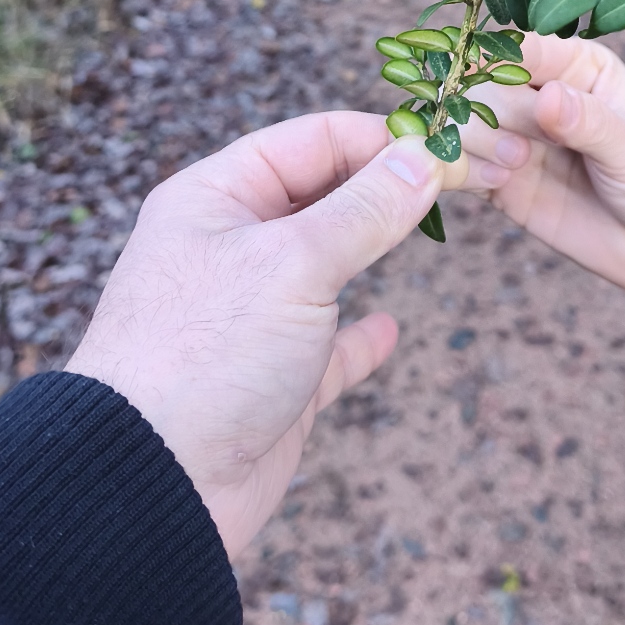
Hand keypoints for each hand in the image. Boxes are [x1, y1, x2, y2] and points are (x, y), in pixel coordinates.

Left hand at [67, 114, 457, 558]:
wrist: (151, 487)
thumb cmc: (206, 354)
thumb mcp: (293, 263)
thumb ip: (366, 210)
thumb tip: (426, 158)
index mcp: (217, 197)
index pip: (313, 140)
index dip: (386, 138)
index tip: (456, 146)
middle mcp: (231, 247)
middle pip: (326, 194)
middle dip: (393, 186)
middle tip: (474, 180)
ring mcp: (251, 316)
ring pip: (328, 265)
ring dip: (376, 248)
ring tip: (437, 226)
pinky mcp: (271, 383)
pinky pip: (326, 347)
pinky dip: (359, 337)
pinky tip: (388, 331)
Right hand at [460, 32, 624, 303]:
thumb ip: (591, 124)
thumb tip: (547, 97)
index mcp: (577, 66)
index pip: (522, 49)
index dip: (492, 57)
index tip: (475, 72)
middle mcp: (540, 95)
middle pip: (484, 83)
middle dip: (489, 108)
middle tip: (520, 147)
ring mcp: (516, 139)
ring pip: (464, 122)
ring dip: (473, 138)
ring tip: (513, 166)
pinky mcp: (501, 182)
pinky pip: (459, 167)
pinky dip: (458, 169)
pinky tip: (493, 182)